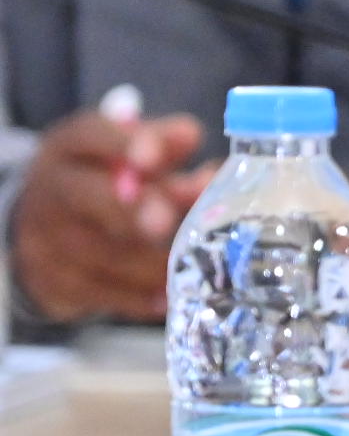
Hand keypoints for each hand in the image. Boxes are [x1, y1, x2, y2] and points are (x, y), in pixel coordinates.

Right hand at [9, 109, 208, 321]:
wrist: (52, 224)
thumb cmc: (111, 180)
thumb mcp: (138, 156)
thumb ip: (173, 155)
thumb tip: (217, 170)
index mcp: (73, 146)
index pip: (92, 135)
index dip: (122, 146)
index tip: (152, 159)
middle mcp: (52, 186)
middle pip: (86, 195)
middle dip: (129, 209)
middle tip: (163, 222)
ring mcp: (43, 235)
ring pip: (91, 250)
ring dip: (143, 262)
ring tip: (185, 267)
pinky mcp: (47, 278)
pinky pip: (90, 291)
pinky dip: (132, 297)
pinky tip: (165, 299)